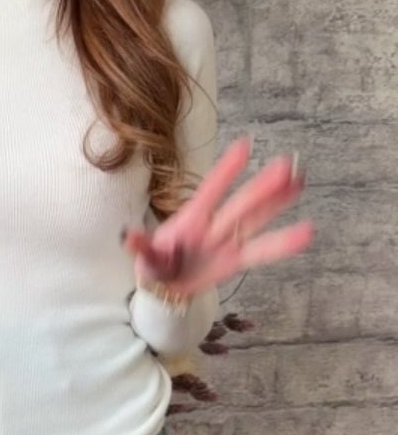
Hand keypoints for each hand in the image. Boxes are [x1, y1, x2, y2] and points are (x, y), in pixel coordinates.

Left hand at [122, 138, 314, 297]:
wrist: (166, 288)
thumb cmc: (155, 264)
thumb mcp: (144, 257)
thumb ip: (140, 248)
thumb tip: (127, 238)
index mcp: (190, 219)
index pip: (210, 191)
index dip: (226, 171)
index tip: (245, 145)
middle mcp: (213, 225)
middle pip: (240, 204)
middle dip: (262, 187)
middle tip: (287, 164)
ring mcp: (227, 241)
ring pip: (255, 220)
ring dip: (277, 203)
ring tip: (300, 182)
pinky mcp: (236, 261)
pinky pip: (261, 253)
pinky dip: (283, 244)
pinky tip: (306, 231)